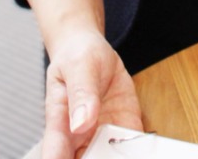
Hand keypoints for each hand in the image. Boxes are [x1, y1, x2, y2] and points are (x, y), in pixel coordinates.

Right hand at [41, 28, 142, 158]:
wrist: (92, 50)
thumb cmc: (76, 56)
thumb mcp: (79, 66)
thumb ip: (81, 93)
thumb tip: (80, 123)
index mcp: (59, 121)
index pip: (54, 154)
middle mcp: (78, 136)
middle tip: (109, 154)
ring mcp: (102, 135)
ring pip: (107, 158)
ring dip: (118, 156)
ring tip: (128, 151)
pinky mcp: (123, 129)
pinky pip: (132, 147)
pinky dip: (138, 149)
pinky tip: (143, 146)